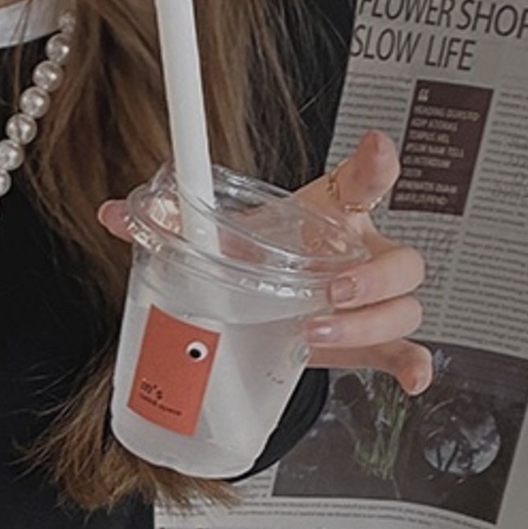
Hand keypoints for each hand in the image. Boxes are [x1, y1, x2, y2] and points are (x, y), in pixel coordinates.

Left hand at [96, 131, 433, 395]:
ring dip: (369, 322)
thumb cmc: (254, 259)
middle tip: (330, 287)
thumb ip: (172, 225)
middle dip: (373, 275)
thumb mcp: (219, 240)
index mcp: (329, 216)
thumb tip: (115, 213)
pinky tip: (409, 380)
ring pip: (405, 306)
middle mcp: (361, 255)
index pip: (364, 181)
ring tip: (316, 332)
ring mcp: (370, 301)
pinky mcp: (368, 343)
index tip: (375, 148)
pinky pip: (403, 350)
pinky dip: (411, 365)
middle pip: (401, 258)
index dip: (376, 164)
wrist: (264, 303)